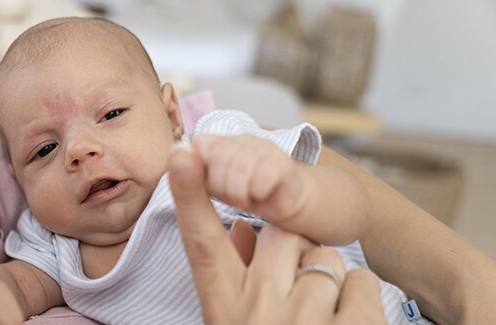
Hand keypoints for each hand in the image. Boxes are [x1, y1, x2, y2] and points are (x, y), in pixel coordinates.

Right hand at [167, 144, 385, 323]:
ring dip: (330, 280)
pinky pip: (363, 281)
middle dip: (295, 245)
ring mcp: (302, 323)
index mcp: (223, 309)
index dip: (189, 195)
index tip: (182, 154)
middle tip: (297, 279)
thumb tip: (240, 230)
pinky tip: (346, 323)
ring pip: (327, 258)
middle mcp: (256, 312)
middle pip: (280, 234)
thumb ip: (237, 277)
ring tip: (320, 317)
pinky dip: (361, 297)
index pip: (201, 243)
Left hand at [191, 134, 308, 221]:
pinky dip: (259, 193)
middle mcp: (237, 139)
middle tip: (233, 196)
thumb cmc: (242, 193)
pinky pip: (263, 176)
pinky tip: (262, 194)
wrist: (284, 201)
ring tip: (247, 197)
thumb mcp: (209, 187)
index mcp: (215, 144)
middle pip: (218, 158)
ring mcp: (261, 146)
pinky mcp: (282, 161)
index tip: (212, 188)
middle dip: (222, 187)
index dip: (202, 173)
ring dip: (240, 193)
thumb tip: (179, 150)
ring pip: (240, 167)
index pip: (197, 146)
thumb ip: (188, 174)